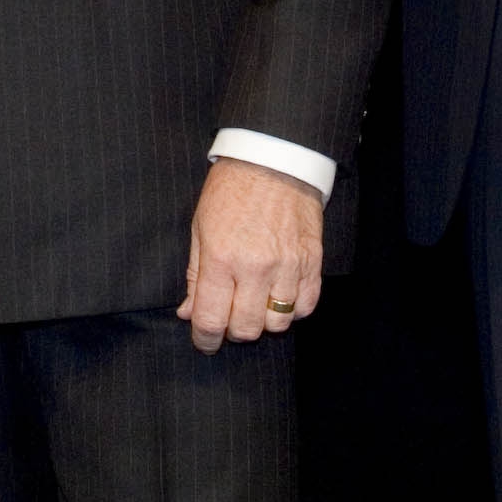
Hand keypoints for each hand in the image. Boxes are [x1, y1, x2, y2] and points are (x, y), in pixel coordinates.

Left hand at [175, 158, 323, 354]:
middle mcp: (256, 267)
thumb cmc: (230, 191)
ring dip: (263, 322)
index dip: (204, 340)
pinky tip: (280, 296)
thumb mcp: (200, 228)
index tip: (204, 342)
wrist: (273, 160)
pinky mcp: (313, 262)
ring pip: (278, 324)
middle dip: (233, 331)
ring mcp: (288, 266)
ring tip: (255, 304)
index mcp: (221, 258)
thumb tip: (188, 313)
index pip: (211, 319)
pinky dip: (292, 311)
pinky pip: (306, 306)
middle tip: (229, 317)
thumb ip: (194, 275)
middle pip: (246, 329)